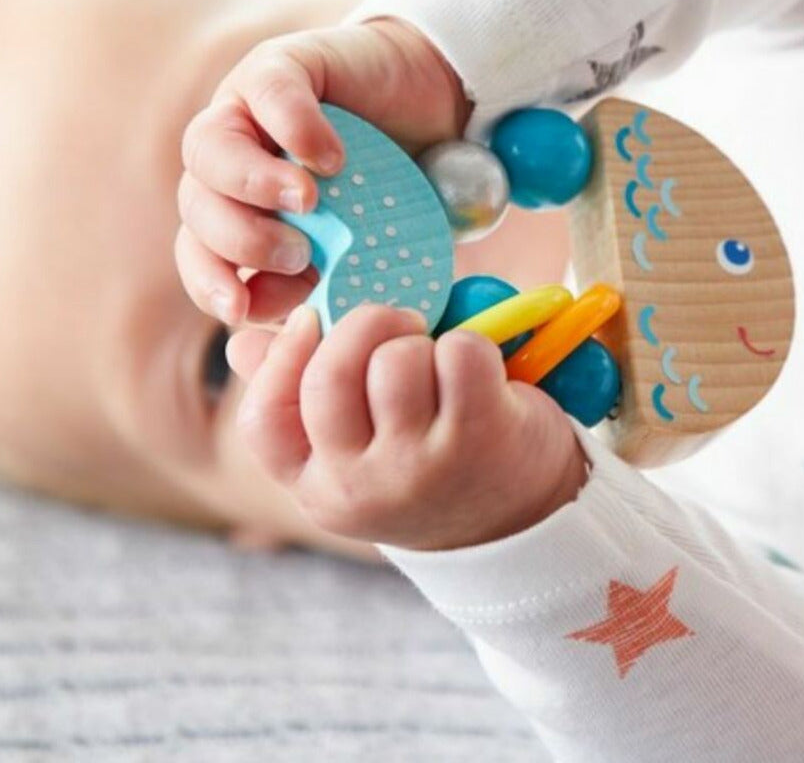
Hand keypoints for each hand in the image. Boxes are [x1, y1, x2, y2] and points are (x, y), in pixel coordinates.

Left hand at [175, 17, 468, 326]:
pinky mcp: (281, 66)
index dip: (210, 284)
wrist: (430, 102)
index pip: (198, 254)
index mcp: (239, 209)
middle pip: (194, 205)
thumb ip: (327, 281)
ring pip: (205, 148)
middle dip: (239, 240)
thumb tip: (297, 324)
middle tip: (297, 254)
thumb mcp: (363, 244)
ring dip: (251, 184)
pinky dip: (294, 126)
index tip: (241, 310)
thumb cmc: (396, 182)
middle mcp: (230, 161)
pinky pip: (267, 92)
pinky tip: (331, 157)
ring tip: (307, 202)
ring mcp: (247, 109)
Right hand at [228, 304, 588, 550]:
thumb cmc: (428, 465)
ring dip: (422, 340)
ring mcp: (421, 466)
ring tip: (439, 358)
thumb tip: (244, 343)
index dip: (281, 357)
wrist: (522, 522)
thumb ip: (302, 397)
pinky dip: (472, 344)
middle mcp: (362, 485)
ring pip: (396, 360)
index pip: (263, 421)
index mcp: (319, 487)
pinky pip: (459, 353)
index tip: (310, 320)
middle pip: (329, 377)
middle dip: (363, 326)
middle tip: (398, 324)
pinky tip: (480, 370)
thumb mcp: (359, 449)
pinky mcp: (480, 437)